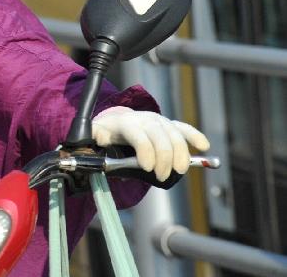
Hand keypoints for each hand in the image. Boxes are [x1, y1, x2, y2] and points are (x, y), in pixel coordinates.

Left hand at [92, 107, 209, 180]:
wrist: (116, 122)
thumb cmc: (106, 133)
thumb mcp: (94, 136)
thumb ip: (92, 138)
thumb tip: (94, 143)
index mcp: (125, 123)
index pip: (138, 135)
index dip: (145, 150)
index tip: (146, 167)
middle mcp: (144, 120)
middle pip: (160, 135)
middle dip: (164, 157)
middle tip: (162, 176)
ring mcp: (159, 121)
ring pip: (174, 134)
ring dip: (181, 153)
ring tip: (179, 170)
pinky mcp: (169, 125)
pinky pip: (184, 128)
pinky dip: (194, 136)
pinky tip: (204, 146)